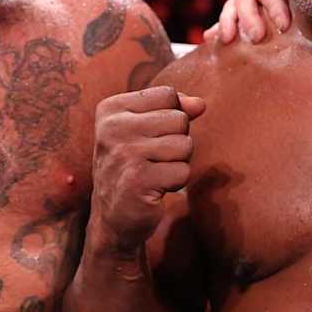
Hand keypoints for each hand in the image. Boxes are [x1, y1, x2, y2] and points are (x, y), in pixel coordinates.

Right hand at [90, 85, 206, 248]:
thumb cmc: (133, 165)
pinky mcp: (137, 180)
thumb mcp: (146, 129)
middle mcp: (113, 128)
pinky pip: (183, 171)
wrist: (113, 215)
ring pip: (185, 145)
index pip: (168, 95)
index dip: (170, 117)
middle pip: (179, 119)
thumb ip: (173, 109)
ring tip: (153, 173)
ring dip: (177, 163)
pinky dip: (175, 183)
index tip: (148, 137)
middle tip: (152, 159)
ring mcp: (124, 154)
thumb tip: (200, 104)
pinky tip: (154, 188)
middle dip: (176, 141)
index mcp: (111, 109)